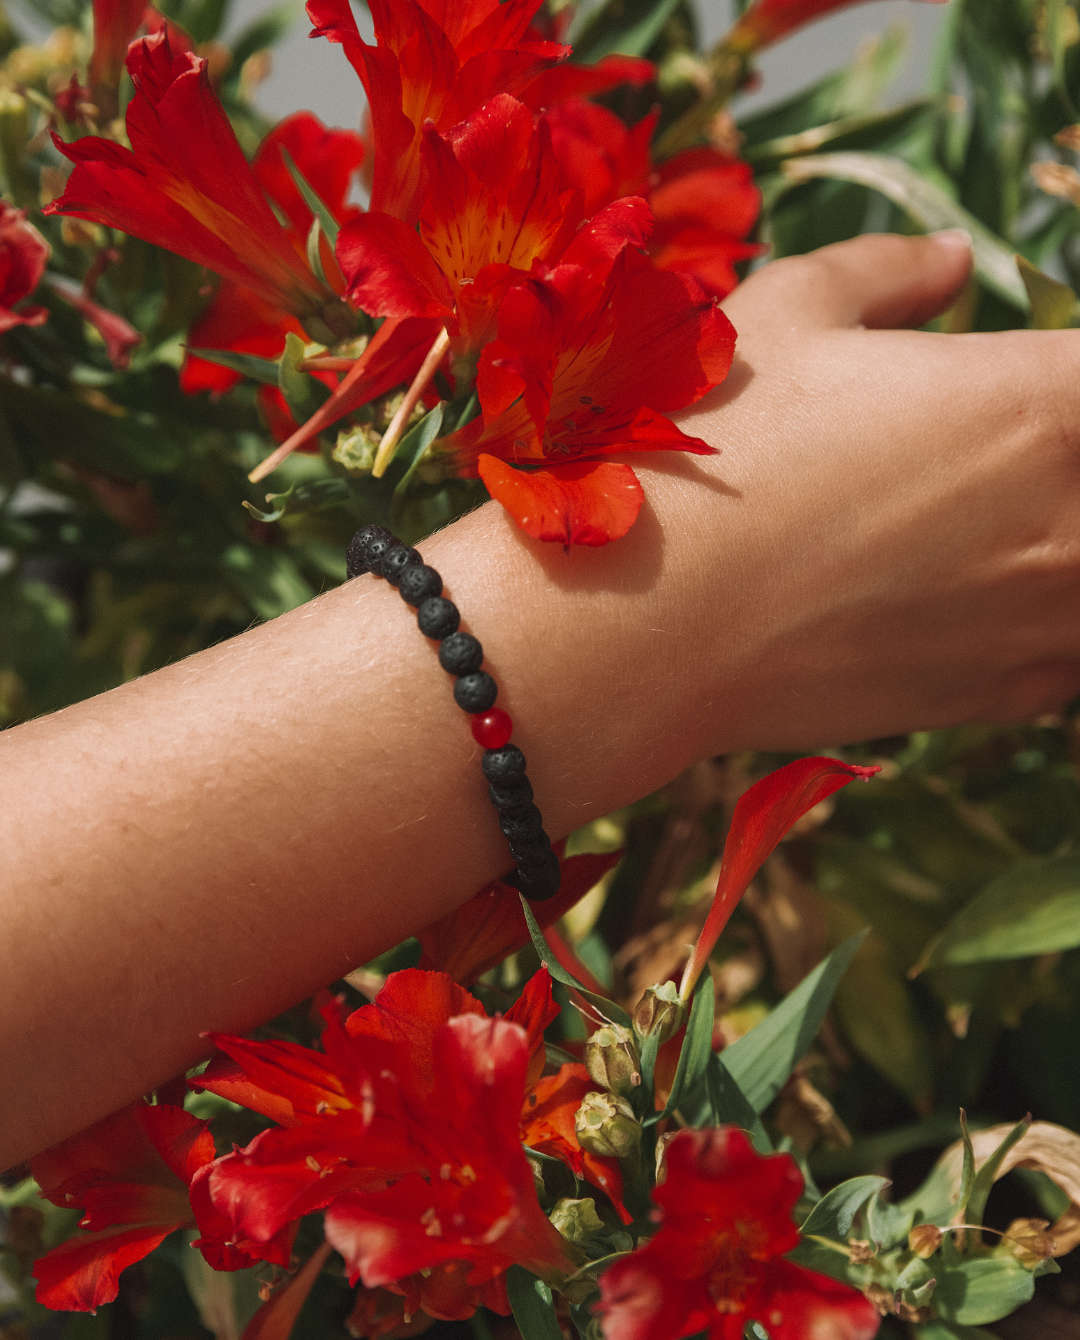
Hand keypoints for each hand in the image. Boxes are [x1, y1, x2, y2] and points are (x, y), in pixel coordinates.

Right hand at [663, 229, 1079, 749]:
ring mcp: (1051, 618)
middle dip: (1060, 452)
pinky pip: (1077, 649)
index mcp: (1043, 399)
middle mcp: (1074, 514)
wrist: (645, 622)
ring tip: (984, 523)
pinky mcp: (1009, 692)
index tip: (1031, 383)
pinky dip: (1050, 615)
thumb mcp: (785, 316)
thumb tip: (950, 260)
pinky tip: (979, 594)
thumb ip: (889, 272)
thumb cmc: (707, 452)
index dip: (1061, 379)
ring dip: (1060, 535)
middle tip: (986, 455)